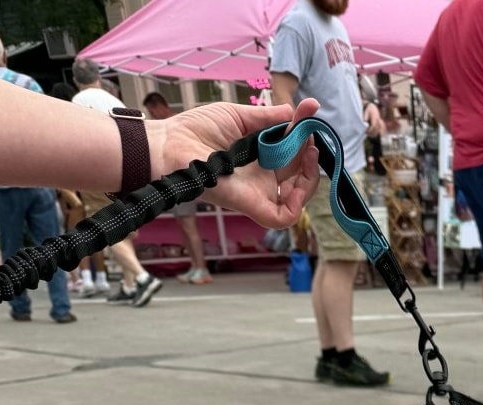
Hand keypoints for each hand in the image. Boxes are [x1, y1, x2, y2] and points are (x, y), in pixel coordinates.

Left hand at [149, 97, 321, 226]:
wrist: (171, 145)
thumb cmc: (197, 130)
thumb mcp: (239, 116)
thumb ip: (268, 117)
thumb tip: (294, 110)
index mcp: (259, 158)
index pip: (291, 151)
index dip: (303, 133)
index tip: (309, 112)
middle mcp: (262, 178)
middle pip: (299, 172)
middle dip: (310, 151)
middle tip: (309, 133)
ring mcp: (259, 194)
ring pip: (298, 197)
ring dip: (310, 177)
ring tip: (309, 153)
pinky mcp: (253, 207)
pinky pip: (284, 217)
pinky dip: (298, 204)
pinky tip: (298, 183)